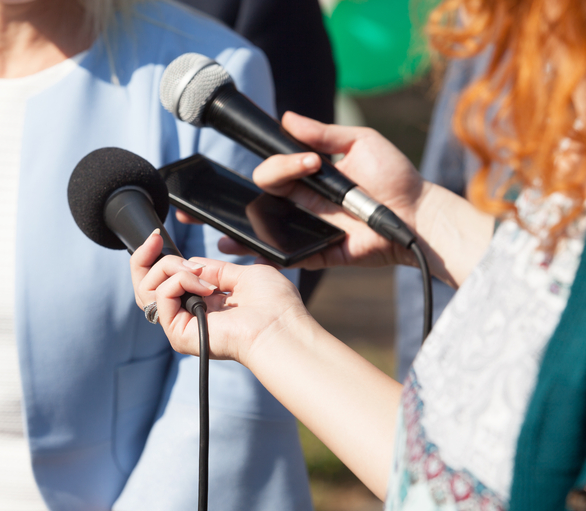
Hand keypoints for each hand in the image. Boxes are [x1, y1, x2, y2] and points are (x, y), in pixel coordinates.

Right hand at [130, 231, 310, 365]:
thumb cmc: (274, 306)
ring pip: (149, 289)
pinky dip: (179, 281)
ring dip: (170, 267)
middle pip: (146, 286)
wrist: (281, 329)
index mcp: (204, 305)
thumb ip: (215, 270)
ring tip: (196, 272)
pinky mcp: (178, 334)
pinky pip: (161, 296)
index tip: (156, 238)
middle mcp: (189, 316)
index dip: (156, 258)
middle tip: (156, 241)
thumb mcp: (243, 275)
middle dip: (147, 257)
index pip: (165, 282)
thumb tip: (193, 264)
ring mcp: (182, 325)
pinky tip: (205, 287)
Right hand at [220, 111, 431, 270]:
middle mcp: (304, 201)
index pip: (278, 167)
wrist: (418, 215)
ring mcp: (308, 227)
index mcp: (310, 175)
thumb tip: (287, 118)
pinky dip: (266, 256)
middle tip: (309, 169)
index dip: (283, 161)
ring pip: (266, 225)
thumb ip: (323, 133)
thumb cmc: (394, 177)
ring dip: (245, 226)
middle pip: (267, 189)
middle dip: (274, 176)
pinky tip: (249, 252)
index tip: (313, 160)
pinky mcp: (317, 252)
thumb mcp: (361, 143)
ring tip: (231, 227)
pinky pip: (287, 256)